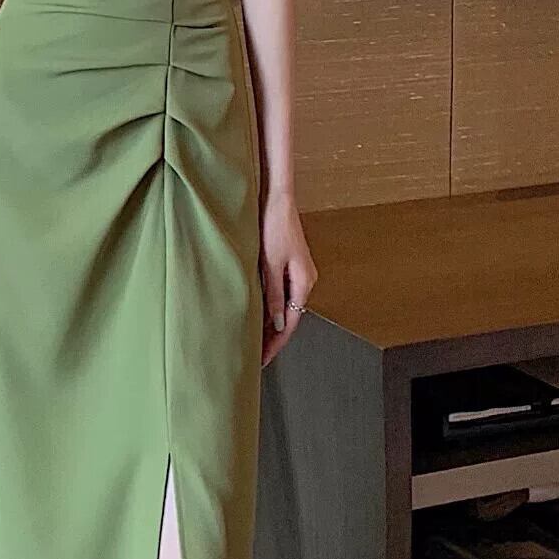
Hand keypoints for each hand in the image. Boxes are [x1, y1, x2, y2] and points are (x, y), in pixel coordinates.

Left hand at [259, 195, 315, 366]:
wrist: (276, 198)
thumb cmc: (274, 226)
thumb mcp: (270, 264)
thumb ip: (272, 294)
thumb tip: (276, 323)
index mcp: (304, 281)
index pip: (290, 323)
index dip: (275, 343)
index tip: (262, 359)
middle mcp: (304, 280)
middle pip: (289, 317)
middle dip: (273, 338)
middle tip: (255, 357)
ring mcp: (298, 273)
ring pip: (284, 307)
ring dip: (271, 325)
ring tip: (253, 341)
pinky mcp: (289, 266)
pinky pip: (280, 295)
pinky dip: (270, 308)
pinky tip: (258, 316)